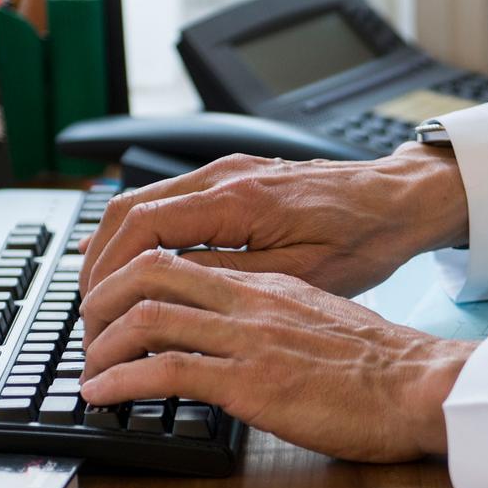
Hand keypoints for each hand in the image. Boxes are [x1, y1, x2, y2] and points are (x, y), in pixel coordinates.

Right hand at [79, 142, 468, 300]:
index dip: (109, 275)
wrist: (398, 201)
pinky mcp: (234, 179)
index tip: (98, 315)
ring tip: (104, 299)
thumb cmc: (363, 239)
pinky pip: (168, 201)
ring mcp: (227, 172)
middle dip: (99, 266)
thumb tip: (166, 293)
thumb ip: (227, 279)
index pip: (140, 229)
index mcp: (237, 200)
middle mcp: (223, 176)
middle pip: (127, 212)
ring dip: (114, 250)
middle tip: (90, 315)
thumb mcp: (298, 276)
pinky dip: (140, 235)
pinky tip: (132, 264)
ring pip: (142, 203)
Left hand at [80, 251, 476, 461]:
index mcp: (269, 285)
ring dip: (101, 344)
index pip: (182, 259)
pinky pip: (166, 370)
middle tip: (85, 331)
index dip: (131, 278)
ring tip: (87, 369)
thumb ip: (282, 318)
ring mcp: (249, 338)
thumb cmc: (387, 364)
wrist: (422, 385)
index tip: (109, 306)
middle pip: (149, 271)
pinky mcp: (252, 380)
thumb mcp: (326, 320)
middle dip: (100, 300)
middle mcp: (251, 300)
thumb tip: (252, 335)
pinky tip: (103, 396)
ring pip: (148, 316)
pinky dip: (121, 381)